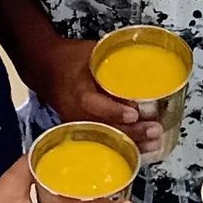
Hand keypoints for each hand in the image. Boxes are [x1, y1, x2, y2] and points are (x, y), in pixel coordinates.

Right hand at [43, 37, 162, 154]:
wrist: (47, 70)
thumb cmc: (72, 60)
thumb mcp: (91, 53)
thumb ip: (114, 63)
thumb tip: (146, 69)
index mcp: (77, 90)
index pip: (92, 104)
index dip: (113, 110)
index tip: (133, 113)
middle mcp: (75, 113)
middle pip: (102, 129)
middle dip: (131, 133)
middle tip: (155, 130)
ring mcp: (78, 126)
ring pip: (105, 141)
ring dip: (131, 144)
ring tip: (155, 143)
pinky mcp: (82, 133)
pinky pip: (103, 144)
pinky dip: (124, 148)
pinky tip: (144, 149)